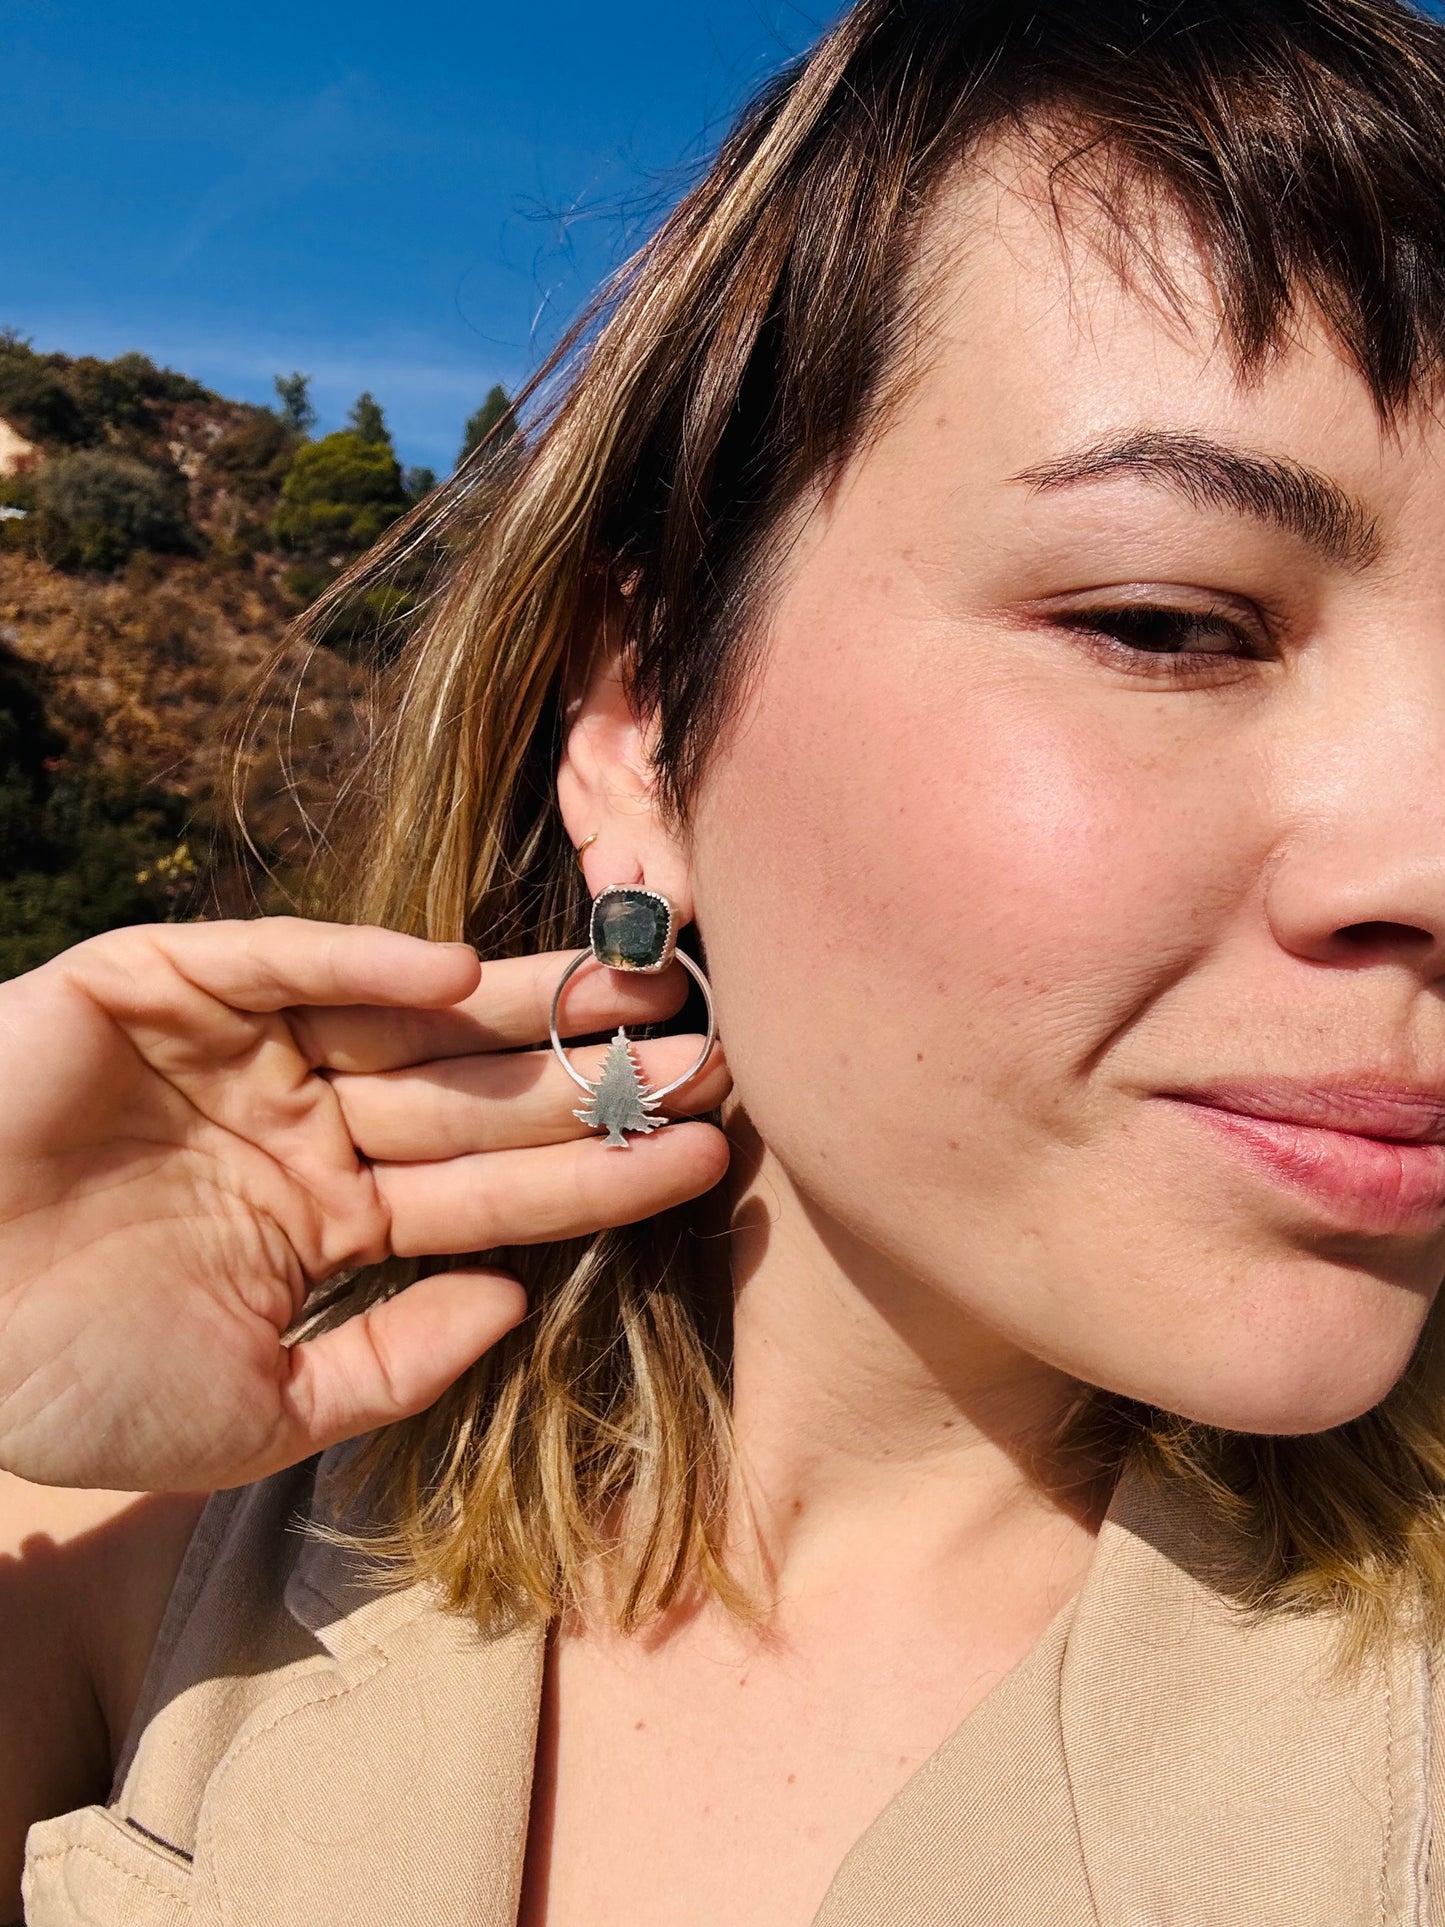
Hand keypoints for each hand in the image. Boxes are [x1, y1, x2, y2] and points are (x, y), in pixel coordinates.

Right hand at [0, 918, 728, 1492]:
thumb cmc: (62, 1382)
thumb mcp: (254, 1414)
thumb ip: (388, 1362)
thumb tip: (510, 1305)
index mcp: (330, 1218)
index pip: (493, 1193)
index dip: (597, 1174)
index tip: (705, 1155)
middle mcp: (302, 1122)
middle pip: (474, 1090)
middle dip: (588, 1074)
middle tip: (712, 1050)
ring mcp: (239, 1050)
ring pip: (403, 1012)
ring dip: (518, 1002)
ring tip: (636, 988)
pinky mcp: (161, 984)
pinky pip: (277, 958)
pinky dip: (360, 957)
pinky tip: (460, 970)